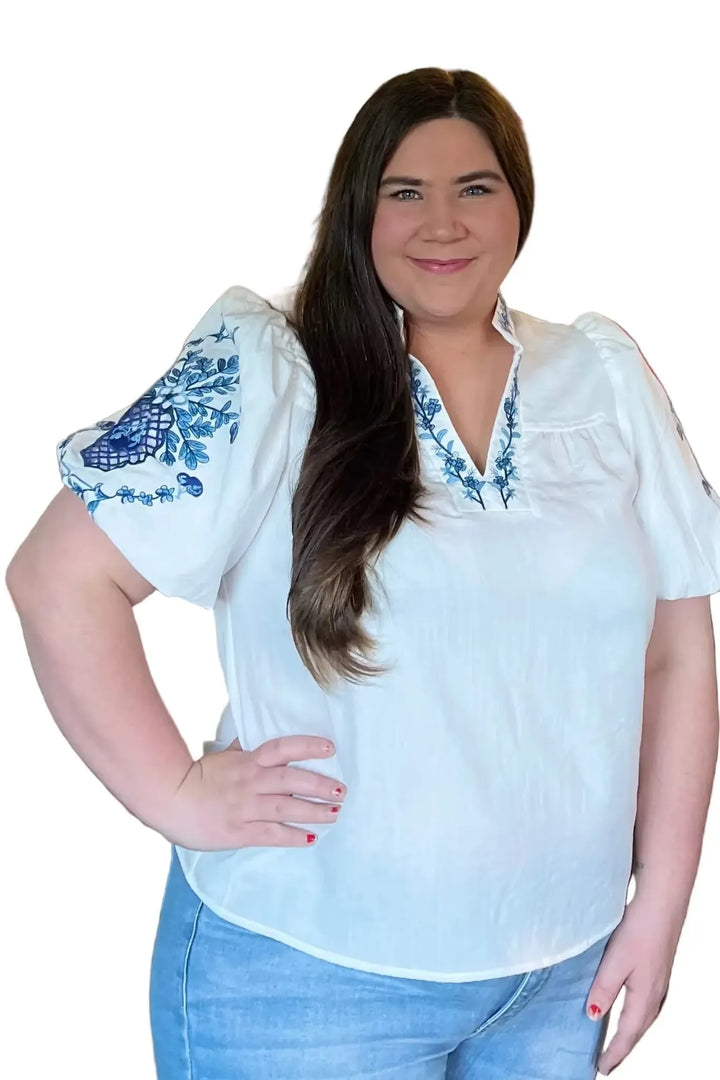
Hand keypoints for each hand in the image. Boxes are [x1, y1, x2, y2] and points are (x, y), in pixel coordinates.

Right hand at [155, 735, 346, 850]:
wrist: (169, 799)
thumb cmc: (196, 776)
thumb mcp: (222, 756)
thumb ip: (242, 750)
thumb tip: (254, 739)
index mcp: (248, 760)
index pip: (282, 748)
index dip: (308, 746)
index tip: (330, 748)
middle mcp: (250, 781)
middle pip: (292, 779)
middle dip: (319, 784)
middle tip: (342, 790)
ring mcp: (246, 807)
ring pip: (287, 808)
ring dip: (314, 811)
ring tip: (334, 813)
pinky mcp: (240, 831)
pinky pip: (272, 834)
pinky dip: (293, 836)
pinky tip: (310, 838)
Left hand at [585, 896, 680, 1074]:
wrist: (662, 904)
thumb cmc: (638, 931)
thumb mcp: (615, 962)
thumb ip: (603, 990)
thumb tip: (592, 1016)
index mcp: (645, 997)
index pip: (627, 1035)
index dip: (614, 1053)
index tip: (601, 1068)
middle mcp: (655, 994)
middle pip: (637, 1030)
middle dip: (622, 1048)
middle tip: (607, 1062)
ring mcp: (659, 982)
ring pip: (643, 1018)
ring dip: (630, 1032)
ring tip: (616, 1042)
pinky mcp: (658, 970)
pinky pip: (646, 1004)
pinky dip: (636, 1015)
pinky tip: (630, 1009)